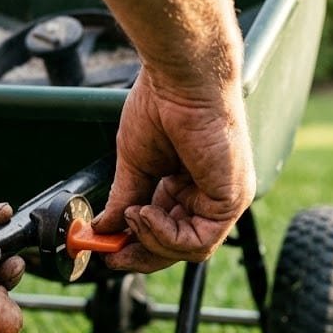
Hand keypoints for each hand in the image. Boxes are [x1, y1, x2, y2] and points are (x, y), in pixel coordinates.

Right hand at [92, 68, 255, 272]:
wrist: (180, 79)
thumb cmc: (161, 106)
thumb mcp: (135, 164)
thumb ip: (123, 200)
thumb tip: (101, 229)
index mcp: (187, 184)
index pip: (167, 230)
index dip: (136, 245)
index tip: (106, 249)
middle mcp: (209, 195)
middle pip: (179, 246)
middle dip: (141, 253)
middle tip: (111, 252)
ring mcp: (223, 199)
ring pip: (190, 249)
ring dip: (152, 241)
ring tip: (131, 215)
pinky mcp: (231, 200)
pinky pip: (199, 241)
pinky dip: (167, 236)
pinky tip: (145, 213)